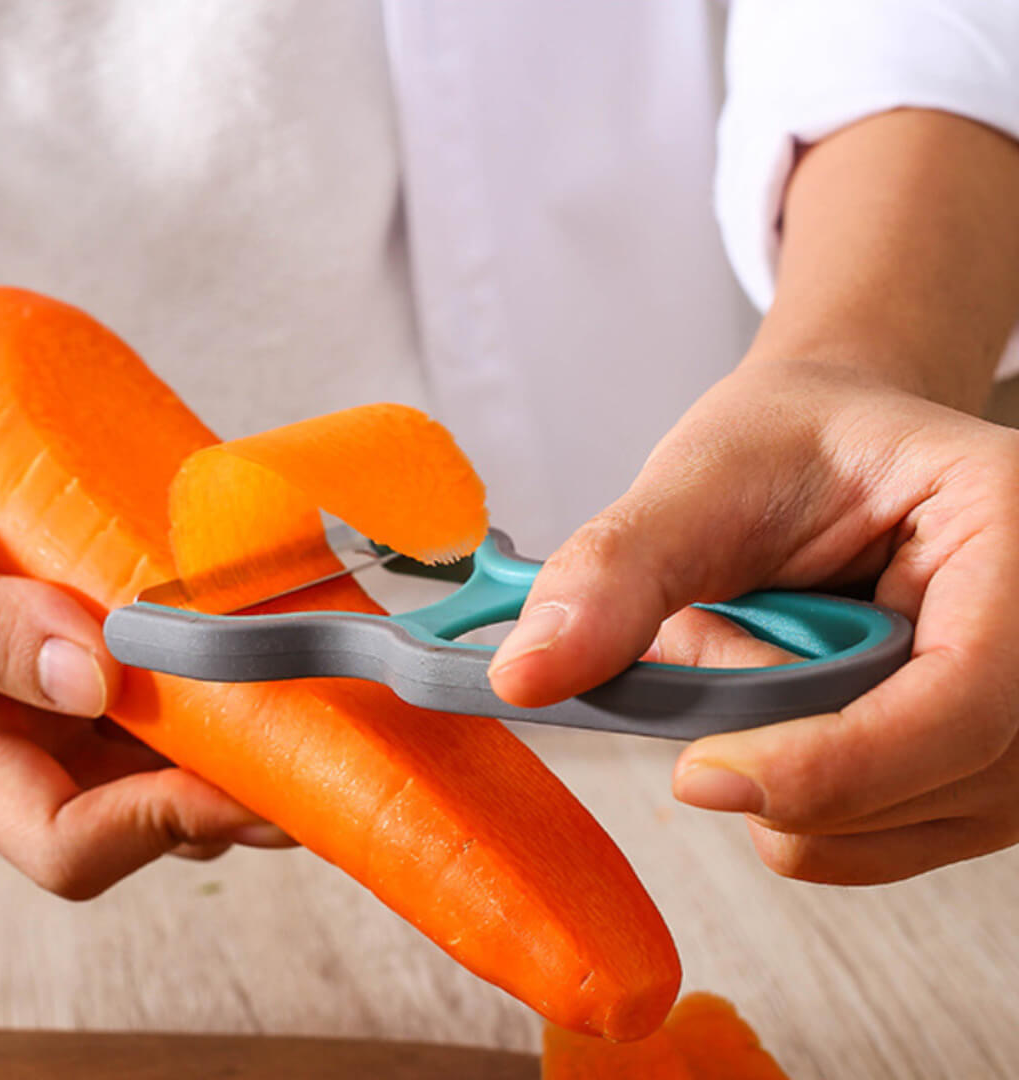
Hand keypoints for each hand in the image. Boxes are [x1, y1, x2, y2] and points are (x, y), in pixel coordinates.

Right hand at [0, 528, 294, 898]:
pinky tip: (286, 626)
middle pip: (156, 811)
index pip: (68, 841)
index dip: (165, 826)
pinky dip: (243, 670)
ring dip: (256, 733)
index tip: (252, 785)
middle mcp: (45, 734)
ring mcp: (95, 695)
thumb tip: (91, 679)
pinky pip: (197, 685)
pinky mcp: (132, 646)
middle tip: (328, 740)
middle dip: (243, 790)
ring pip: (190, 754)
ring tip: (321, 675)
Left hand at [488, 359, 1018, 883]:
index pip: (966, 700)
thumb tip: (528, 673)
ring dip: (783, 771)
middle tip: (712, 640)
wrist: (825, 455)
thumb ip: (620, 570)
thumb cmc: (785, 445)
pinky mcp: (976, 764)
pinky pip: (878, 838)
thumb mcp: (700, 477)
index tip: (701, 773)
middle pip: (941, 781)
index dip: (835, 762)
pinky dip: (795, 796)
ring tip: (758, 650)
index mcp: (1013, 529)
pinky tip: (780, 707)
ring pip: (901, 828)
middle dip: (786, 749)